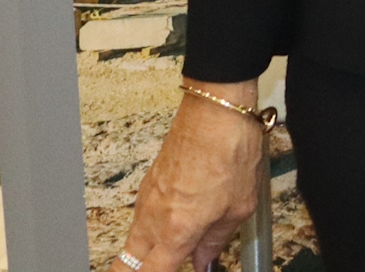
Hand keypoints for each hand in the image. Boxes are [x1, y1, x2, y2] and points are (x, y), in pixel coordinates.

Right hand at [116, 83, 266, 271]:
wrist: (216, 109)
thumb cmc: (231, 152)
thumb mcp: (239, 207)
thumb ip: (216, 241)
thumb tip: (205, 261)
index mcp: (176, 232)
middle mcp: (153, 219)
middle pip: (126, 264)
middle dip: (136, 271)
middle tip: (160, 266)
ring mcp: (147, 199)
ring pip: (132, 241)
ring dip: (144, 254)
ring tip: (170, 254)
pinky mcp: (148, 182)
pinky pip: (141, 218)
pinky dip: (150, 231)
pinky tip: (172, 228)